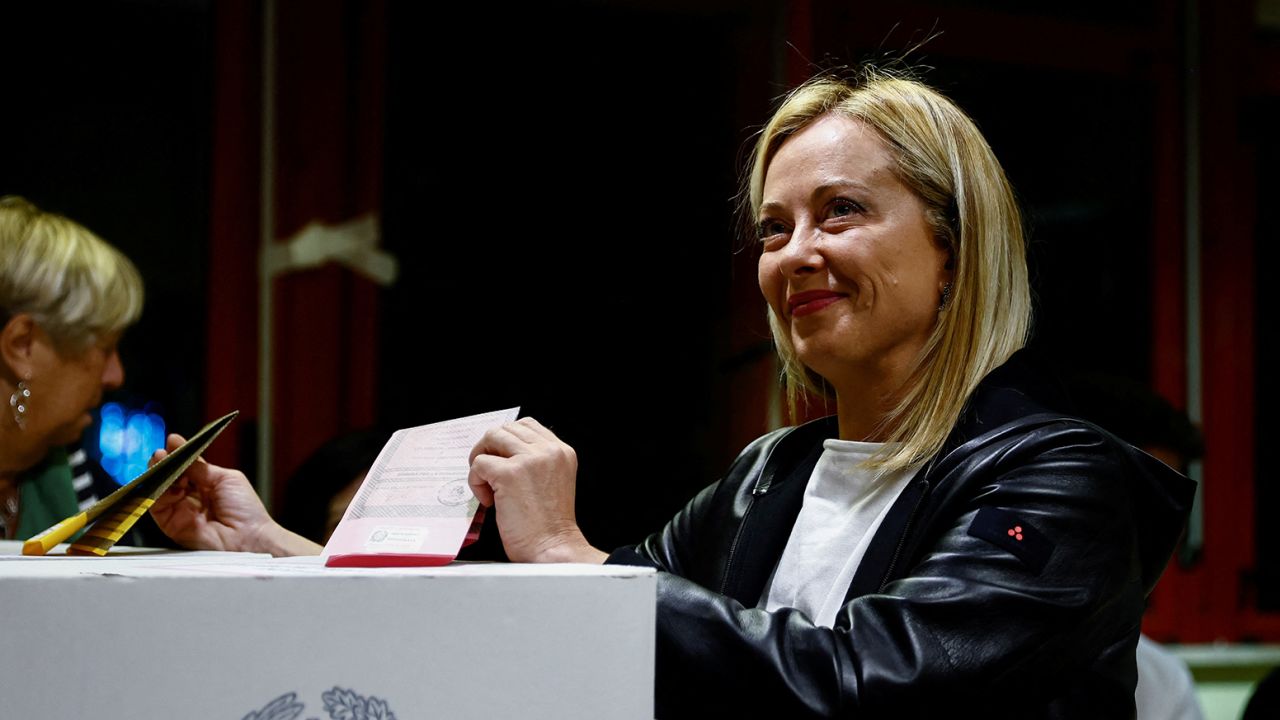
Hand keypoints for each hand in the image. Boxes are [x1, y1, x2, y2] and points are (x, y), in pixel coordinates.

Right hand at [149, 433, 320, 556]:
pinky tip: (162, 478)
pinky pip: (156, 506)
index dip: (178, 454)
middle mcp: (190, 498)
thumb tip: (181, 447)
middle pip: (169, 476)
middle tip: (162, 452)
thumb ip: (199, 467)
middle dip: (164, 462)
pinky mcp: (171, 525)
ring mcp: (179, 511)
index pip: (185, 467)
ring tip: (161, 460)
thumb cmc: (245, 509)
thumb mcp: (224, 479)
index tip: (172, 441)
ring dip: (158, 473)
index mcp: (206, 485)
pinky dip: (155, 490)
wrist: (248, 537)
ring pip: (159, 489)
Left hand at [468, 418, 604, 563]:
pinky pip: (479, 464)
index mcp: (561, 451)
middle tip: (487, 471)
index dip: (507, 440)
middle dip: (490, 448)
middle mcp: (548, 451)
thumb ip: (537, 462)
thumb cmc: (549, 525)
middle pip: (506, 429)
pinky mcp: (509, 474)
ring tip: (487, 484)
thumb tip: (503, 452)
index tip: (500, 457)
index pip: (527, 425)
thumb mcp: (554, 481)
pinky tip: (490, 500)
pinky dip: (476, 482)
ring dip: (481, 460)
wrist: (552, 548)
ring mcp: (528, 460)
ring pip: (491, 438)